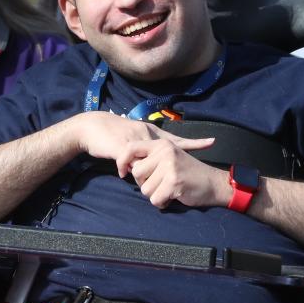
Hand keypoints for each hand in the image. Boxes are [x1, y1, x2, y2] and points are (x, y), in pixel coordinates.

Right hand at [72, 112, 213, 175]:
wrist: (91, 126)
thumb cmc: (110, 134)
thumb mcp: (131, 139)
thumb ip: (144, 150)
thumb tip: (152, 165)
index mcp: (151, 132)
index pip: (176, 139)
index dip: (194, 142)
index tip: (212, 142)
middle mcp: (147, 134)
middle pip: (164, 154)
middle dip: (170, 166)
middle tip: (182, 171)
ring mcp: (136, 140)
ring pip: (148, 162)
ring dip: (143, 173)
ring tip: (134, 176)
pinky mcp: (122, 146)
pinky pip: (131, 164)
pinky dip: (128, 170)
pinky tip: (122, 173)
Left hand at [124, 138, 229, 208]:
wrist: (213, 183)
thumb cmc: (188, 174)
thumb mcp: (169, 158)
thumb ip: (150, 159)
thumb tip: (127, 167)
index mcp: (162, 144)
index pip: (131, 148)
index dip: (122, 162)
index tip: (123, 173)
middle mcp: (165, 152)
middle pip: (136, 172)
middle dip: (144, 183)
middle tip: (159, 184)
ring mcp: (170, 166)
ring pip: (145, 189)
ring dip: (154, 195)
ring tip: (168, 190)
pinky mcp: (174, 182)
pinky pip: (155, 199)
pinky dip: (162, 203)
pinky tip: (172, 197)